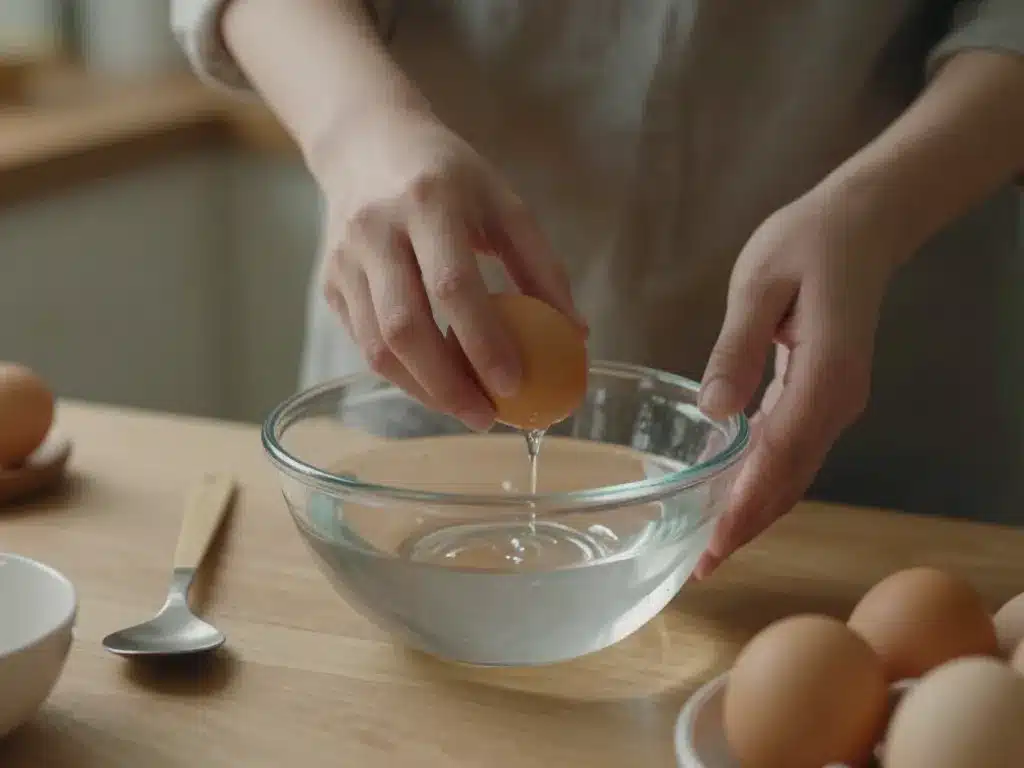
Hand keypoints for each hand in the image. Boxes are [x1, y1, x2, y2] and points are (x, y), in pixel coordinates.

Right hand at [315, 105, 583, 430]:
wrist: (364, 142)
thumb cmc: (448, 176)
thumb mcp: (503, 203)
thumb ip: (541, 266)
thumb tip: (576, 334)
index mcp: (428, 203)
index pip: (453, 285)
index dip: (484, 341)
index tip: (515, 385)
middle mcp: (376, 231)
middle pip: (405, 327)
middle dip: (448, 386)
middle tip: (487, 418)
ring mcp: (345, 261)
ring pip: (377, 347)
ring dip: (424, 391)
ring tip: (467, 410)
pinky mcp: (329, 283)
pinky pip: (364, 344)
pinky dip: (402, 374)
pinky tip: (436, 384)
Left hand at [694, 183, 899, 578]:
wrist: (861, 224)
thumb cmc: (806, 242)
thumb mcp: (760, 284)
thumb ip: (737, 349)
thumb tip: (714, 412)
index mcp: (824, 375)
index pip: (780, 454)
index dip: (745, 504)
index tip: (714, 544)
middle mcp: (837, 401)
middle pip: (790, 479)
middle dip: (747, 525)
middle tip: (702, 566)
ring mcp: (837, 402)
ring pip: (794, 472)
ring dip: (755, 511)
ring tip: (713, 545)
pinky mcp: (826, 395)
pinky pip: (793, 450)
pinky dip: (764, 480)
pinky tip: (732, 494)